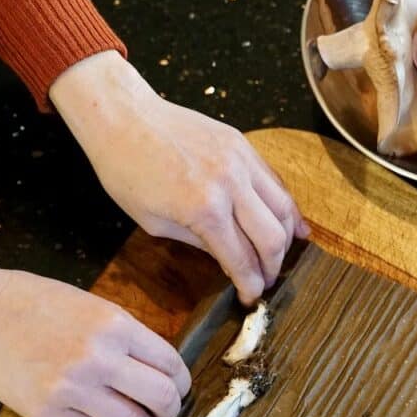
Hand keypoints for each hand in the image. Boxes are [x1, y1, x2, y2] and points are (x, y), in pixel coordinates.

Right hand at [0, 245, 189, 416]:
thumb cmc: (30, 301)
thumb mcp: (91, 304)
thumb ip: (124, 334)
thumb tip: (157, 367)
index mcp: (115, 324)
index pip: (171, 363)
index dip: (182, 382)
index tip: (179, 389)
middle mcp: (100, 357)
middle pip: (162, 397)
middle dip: (170, 410)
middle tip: (166, 413)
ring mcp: (73, 387)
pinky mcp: (47, 413)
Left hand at [50, 51, 309, 304]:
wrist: (123, 117)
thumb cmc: (126, 171)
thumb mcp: (155, 222)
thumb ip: (198, 241)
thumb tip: (228, 258)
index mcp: (203, 209)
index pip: (241, 259)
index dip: (250, 285)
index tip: (251, 298)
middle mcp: (230, 184)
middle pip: (272, 238)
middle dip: (272, 267)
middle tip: (266, 281)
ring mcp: (241, 161)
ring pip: (284, 208)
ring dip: (285, 239)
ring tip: (277, 256)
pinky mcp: (244, 145)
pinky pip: (276, 182)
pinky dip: (287, 207)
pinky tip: (293, 226)